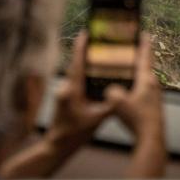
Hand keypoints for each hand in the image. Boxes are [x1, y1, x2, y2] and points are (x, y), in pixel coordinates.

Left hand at [44, 31, 116, 155]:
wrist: (57, 146)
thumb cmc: (74, 134)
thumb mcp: (97, 119)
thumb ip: (110, 105)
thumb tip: (123, 93)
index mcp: (72, 91)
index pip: (77, 64)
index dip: (81, 48)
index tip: (85, 33)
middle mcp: (66, 88)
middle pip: (76, 65)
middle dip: (86, 52)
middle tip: (97, 39)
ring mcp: (64, 92)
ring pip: (76, 74)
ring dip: (86, 64)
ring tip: (99, 54)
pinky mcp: (65, 98)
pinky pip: (76, 82)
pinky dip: (85, 76)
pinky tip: (95, 75)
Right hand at [103, 34, 166, 177]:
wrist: (151, 137)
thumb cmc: (137, 119)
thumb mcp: (117, 103)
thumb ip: (111, 92)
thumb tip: (110, 91)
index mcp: (146, 80)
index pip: (145, 56)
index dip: (143, 44)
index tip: (145, 33)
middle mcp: (154, 85)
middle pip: (146, 66)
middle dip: (140, 57)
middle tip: (134, 49)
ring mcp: (156, 95)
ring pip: (145, 79)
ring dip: (138, 73)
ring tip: (128, 70)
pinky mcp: (154, 105)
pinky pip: (144, 90)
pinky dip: (137, 86)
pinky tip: (129, 92)